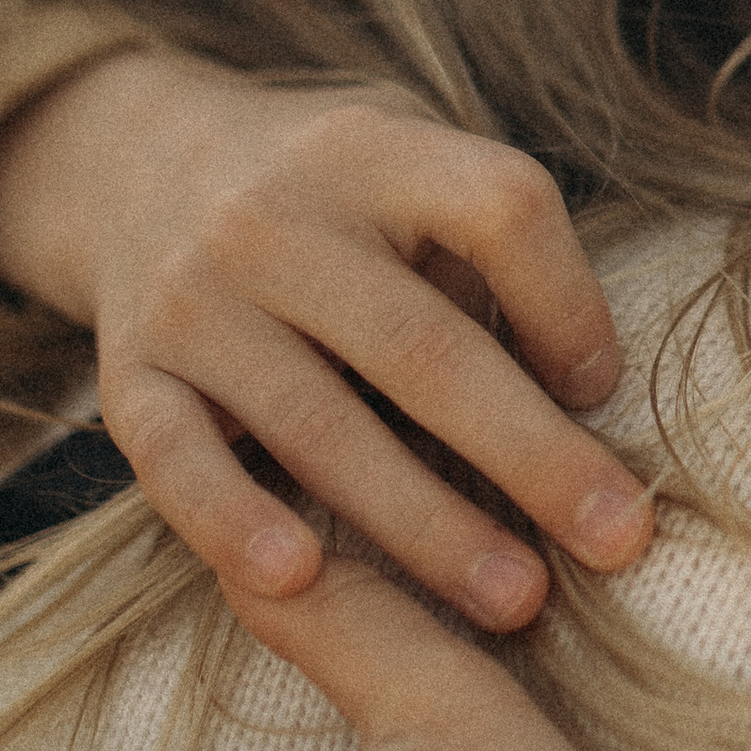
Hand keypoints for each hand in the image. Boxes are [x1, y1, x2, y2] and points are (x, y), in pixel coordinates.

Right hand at [0, 53, 654, 625]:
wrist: (137, 161)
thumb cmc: (334, 193)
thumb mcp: (411, 163)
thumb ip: (488, 247)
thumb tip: (580, 390)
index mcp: (374, 150)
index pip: (500, 209)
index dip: (570, 303)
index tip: (606, 391)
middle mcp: (273, 217)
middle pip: (424, 346)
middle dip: (532, 456)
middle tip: (620, 540)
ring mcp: (191, 297)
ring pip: (319, 425)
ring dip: (427, 526)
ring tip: (518, 599)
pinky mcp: (129, 374)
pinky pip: (177, 460)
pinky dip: (233, 522)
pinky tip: (303, 579)